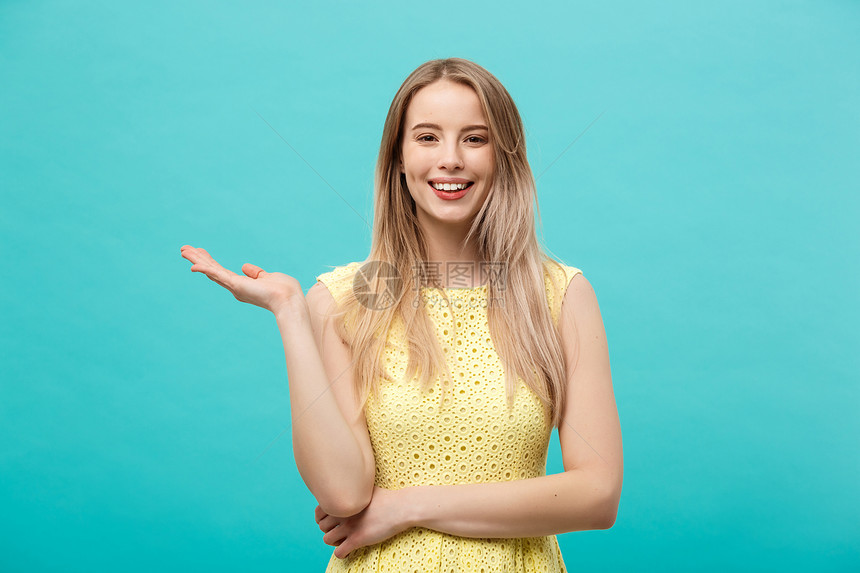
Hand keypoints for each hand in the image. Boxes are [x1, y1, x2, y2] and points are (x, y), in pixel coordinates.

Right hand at [180, 245, 301, 313]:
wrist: (290, 300)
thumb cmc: (284, 290)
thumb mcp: (268, 277)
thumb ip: (256, 273)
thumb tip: (245, 267)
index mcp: (242, 285)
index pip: (222, 271)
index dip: (210, 262)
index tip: (200, 252)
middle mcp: (236, 288)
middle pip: (212, 270)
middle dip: (198, 259)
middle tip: (184, 249)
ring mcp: (235, 287)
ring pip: (212, 271)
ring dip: (197, 261)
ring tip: (183, 251)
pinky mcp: (237, 285)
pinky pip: (218, 275)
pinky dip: (206, 270)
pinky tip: (194, 265)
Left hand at [314, 486, 413, 559]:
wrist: (401, 508)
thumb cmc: (387, 498)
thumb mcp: (367, 488)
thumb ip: (355, 490)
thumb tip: (351, 488)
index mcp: (344, 500)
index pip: (319, 512)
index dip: (322, 519)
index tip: (331, 522)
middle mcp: (344, 513)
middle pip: (322, 527)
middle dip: (329, 530)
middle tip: (340, 532)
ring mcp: (350, 526)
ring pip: (327, 540)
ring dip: (335, 542)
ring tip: (345, 541)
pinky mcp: (358, 539)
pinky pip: (339, 552)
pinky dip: (342, 553)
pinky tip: (350, 550)